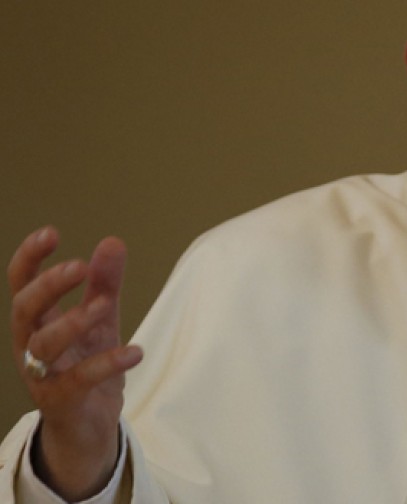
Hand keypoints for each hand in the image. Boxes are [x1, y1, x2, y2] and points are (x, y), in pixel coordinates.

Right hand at [7, 227, 142, 499]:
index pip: (22, 284)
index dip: (30, 258)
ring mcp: (42, 375)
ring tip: (104, 305)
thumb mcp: (100, 318)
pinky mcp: (62, 401)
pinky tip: (135, 352)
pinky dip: (107, 364)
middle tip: (79, 266)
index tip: (51, 232)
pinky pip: (78, 381)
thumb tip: (112, 241)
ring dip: (73, 322)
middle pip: (24, 310)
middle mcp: (30, 345)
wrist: (87, 424)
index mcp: (36, 320)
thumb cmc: (86, 363)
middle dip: (48, 285)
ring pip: (44, 346)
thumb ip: (104, 283)